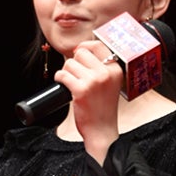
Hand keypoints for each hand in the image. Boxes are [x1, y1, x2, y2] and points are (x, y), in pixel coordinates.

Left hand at [54, 40, 121, 163]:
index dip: (85, 46)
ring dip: (66, 73)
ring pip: (70, 63)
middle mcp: (106, 73)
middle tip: (75, 76)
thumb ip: (101, 68)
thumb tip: (81, 50)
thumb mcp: (110, 84)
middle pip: (81, 53)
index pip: (98, 45)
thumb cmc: (103, 109)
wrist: (101, 131)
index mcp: (115, 70)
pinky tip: (64, 87)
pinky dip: (59, 79)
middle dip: (74, 63)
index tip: (78, 53)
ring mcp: (94, 81)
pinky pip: (62, 75)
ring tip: (72, 85)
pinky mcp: (81, 90)